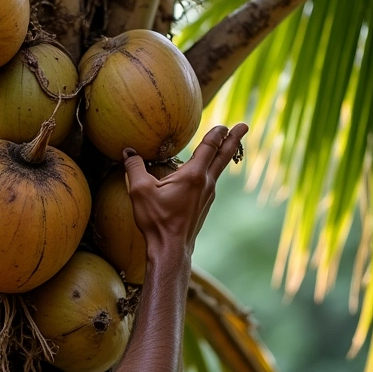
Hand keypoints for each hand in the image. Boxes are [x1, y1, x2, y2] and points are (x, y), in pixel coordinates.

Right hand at [122, 124, 248, 262]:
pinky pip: (211, 180)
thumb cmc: (157, 220)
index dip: (217, 133)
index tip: (226, 122)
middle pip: (224, 156)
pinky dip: (214, 168)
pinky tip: (206, 171)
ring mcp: (207, 195)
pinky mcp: (204, 205)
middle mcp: (205, 183)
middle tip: (244, 125)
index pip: (209, 148)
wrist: (171, 249)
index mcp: (193, 176)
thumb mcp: (140, 191)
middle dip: (234, 139)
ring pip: (219, 168)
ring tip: (229, 144)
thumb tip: (127, 151)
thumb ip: (134, 167)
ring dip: (224, 153)